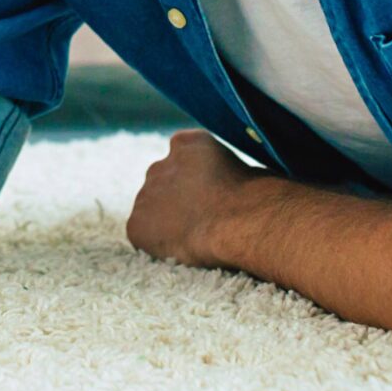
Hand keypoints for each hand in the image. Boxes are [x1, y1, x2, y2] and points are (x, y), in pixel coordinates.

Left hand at [126, 130, 265, 266]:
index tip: (213, 197)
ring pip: (151, 210)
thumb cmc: (255, 197)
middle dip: (178, 201)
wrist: (241, 221)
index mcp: (186, 143)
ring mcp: (145, 195)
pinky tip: (184, 247)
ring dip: (167, 222)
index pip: (182, 159)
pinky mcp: (136, 226)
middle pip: (163, 184)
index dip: (198, 183)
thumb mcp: (242, 165)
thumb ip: (220, 168)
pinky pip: (143, 236)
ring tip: (198, 235)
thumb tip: (223, 185)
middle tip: (203, 220)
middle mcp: (159, 164)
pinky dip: (158, 245)